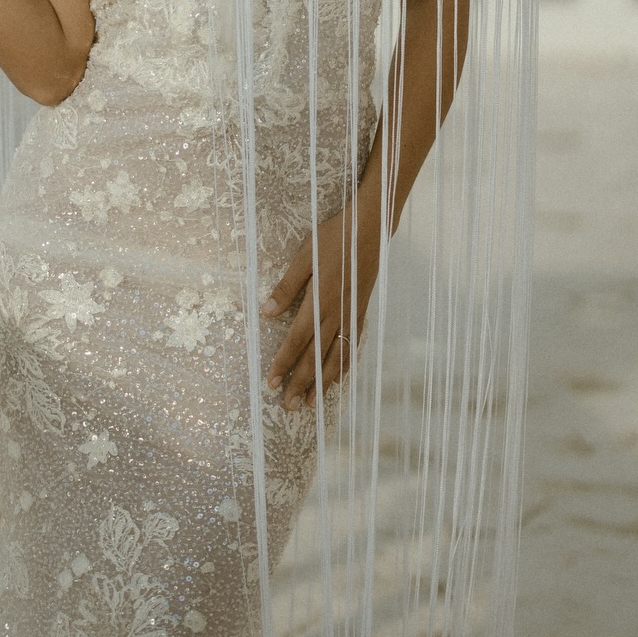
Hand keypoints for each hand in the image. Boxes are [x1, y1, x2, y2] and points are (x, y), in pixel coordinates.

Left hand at [262, 204, 379, 408]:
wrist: (371, 229)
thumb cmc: (335, 237)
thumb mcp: (304, 256)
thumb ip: (287, 286)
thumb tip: (266, 312)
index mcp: (320, 301)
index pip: (297, 340)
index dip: (283, 363)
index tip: (270, 383)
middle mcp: (338, 314)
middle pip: (316, 358)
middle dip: (300, 384)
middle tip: (287, 407)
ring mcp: (352, 316)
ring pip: (336, 359)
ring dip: (322, 383)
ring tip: (310, 403)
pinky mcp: (361, 313)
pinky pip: (352, 347)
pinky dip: (343, 367)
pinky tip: (337, 378)